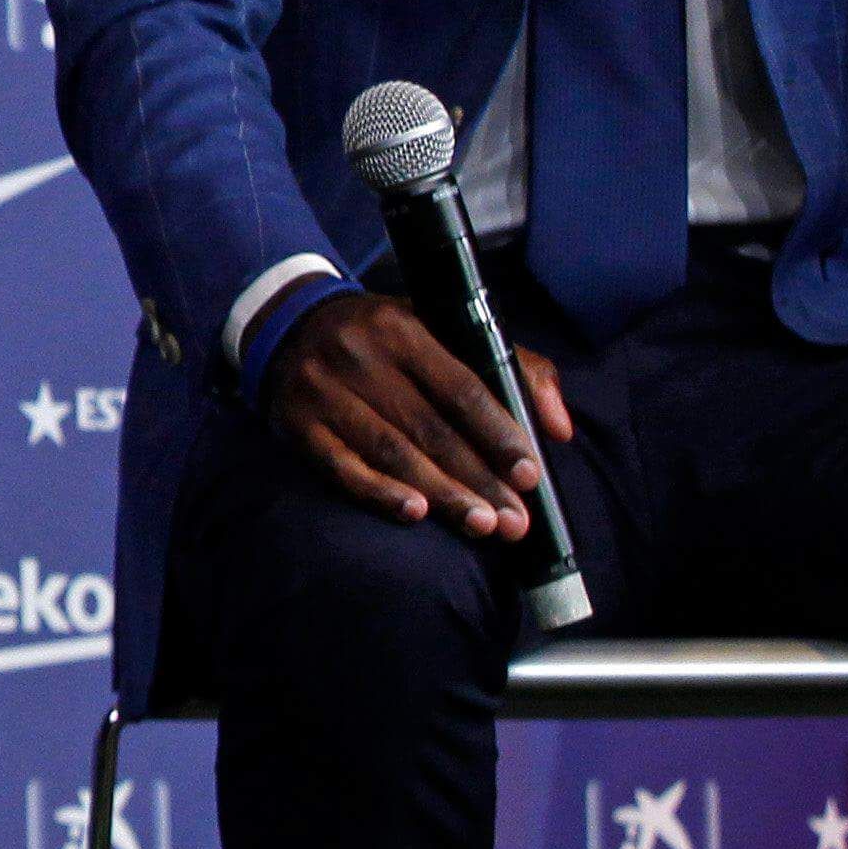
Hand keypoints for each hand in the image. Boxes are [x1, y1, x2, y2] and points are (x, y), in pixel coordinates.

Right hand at [266, 292, 576, 537]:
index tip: (528, 475)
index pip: (460, 388)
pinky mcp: (296, 422)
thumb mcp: (442, 328)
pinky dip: (379, 492)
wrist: (288, 323)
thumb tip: (559, 428)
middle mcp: (358, 356)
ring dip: (440, 494)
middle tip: (514, 521)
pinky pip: (341, 466)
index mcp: (402, 327)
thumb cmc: (383, 337)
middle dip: (478, 479)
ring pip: (391, 451)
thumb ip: (513, 367)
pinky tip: (413, 513)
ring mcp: (323, 391)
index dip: (498, 434)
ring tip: (480, 525)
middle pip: (430, 428)